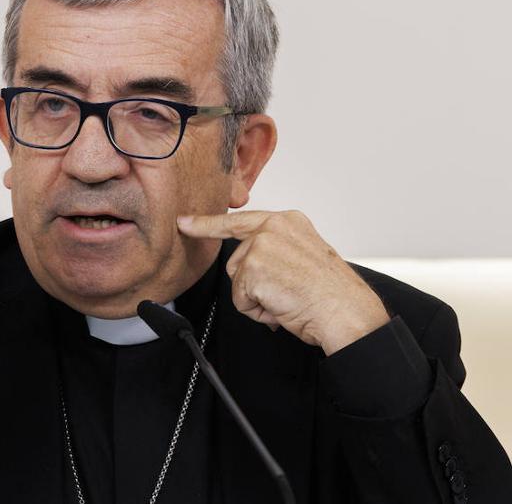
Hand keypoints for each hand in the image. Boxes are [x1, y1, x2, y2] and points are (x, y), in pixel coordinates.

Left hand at [177, 210, 390, 354]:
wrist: (348, 312)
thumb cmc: (333, 293)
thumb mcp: (305, 255)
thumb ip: (276, 249)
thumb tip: (251, 263)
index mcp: (288, 221)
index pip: (240, 220)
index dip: (208, 224)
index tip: (185, 221)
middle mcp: (273, 228)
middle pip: (236, 260)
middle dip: (253, 283)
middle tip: (288, 291)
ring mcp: (261, 246)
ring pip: (237, 281)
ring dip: (258, 298)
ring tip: (288, 298)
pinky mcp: (253, 269)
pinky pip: (241, 300)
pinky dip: (258, 311)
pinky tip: (283, 306)